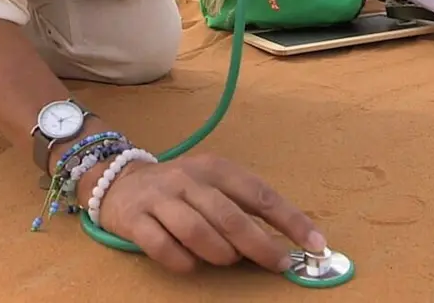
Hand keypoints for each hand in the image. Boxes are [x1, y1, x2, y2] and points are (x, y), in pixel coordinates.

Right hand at [88, 152, 325, 274]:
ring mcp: (159, 198)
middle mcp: (187, 179)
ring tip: (227, 260)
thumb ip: (243, 208)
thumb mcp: (212, 185)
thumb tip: (287, 240)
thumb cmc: (179, 190)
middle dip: (259, 245)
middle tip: (278, 264)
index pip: (259, 194)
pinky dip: (182, 261)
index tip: (315, 243)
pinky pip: (162, 246)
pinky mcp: (134, 219)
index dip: (290, 219)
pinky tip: (190, 264)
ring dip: (220, 253)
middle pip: (229, 216)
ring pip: (196, 230)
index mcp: (214, 168)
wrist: (118, 181)